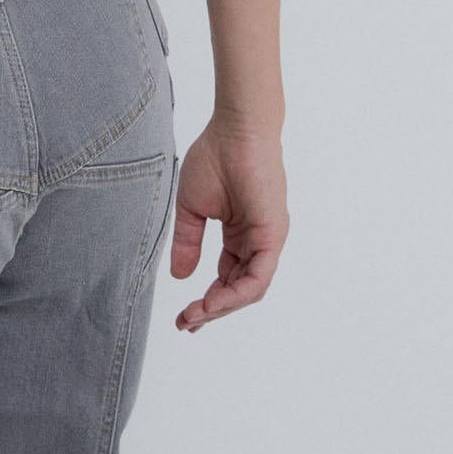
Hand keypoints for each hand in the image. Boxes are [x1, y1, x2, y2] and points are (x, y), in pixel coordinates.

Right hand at [167, 115, 287, 331]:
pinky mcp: (273, 236)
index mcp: (240, 235)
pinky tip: (213, 302)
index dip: (206, 300)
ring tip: (195, 316)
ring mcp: (268, 240)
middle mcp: (257, 242)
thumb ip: (187, 242)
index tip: (183, 316)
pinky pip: (257, 277)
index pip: (226, 278)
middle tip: (186, 323)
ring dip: (221, 307)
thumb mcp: (192, 209)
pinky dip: (235, 294)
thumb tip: (179, 276)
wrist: (235, 130)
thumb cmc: (215, 158)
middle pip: (238, 290)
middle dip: (211, 310)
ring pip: (249, 290)